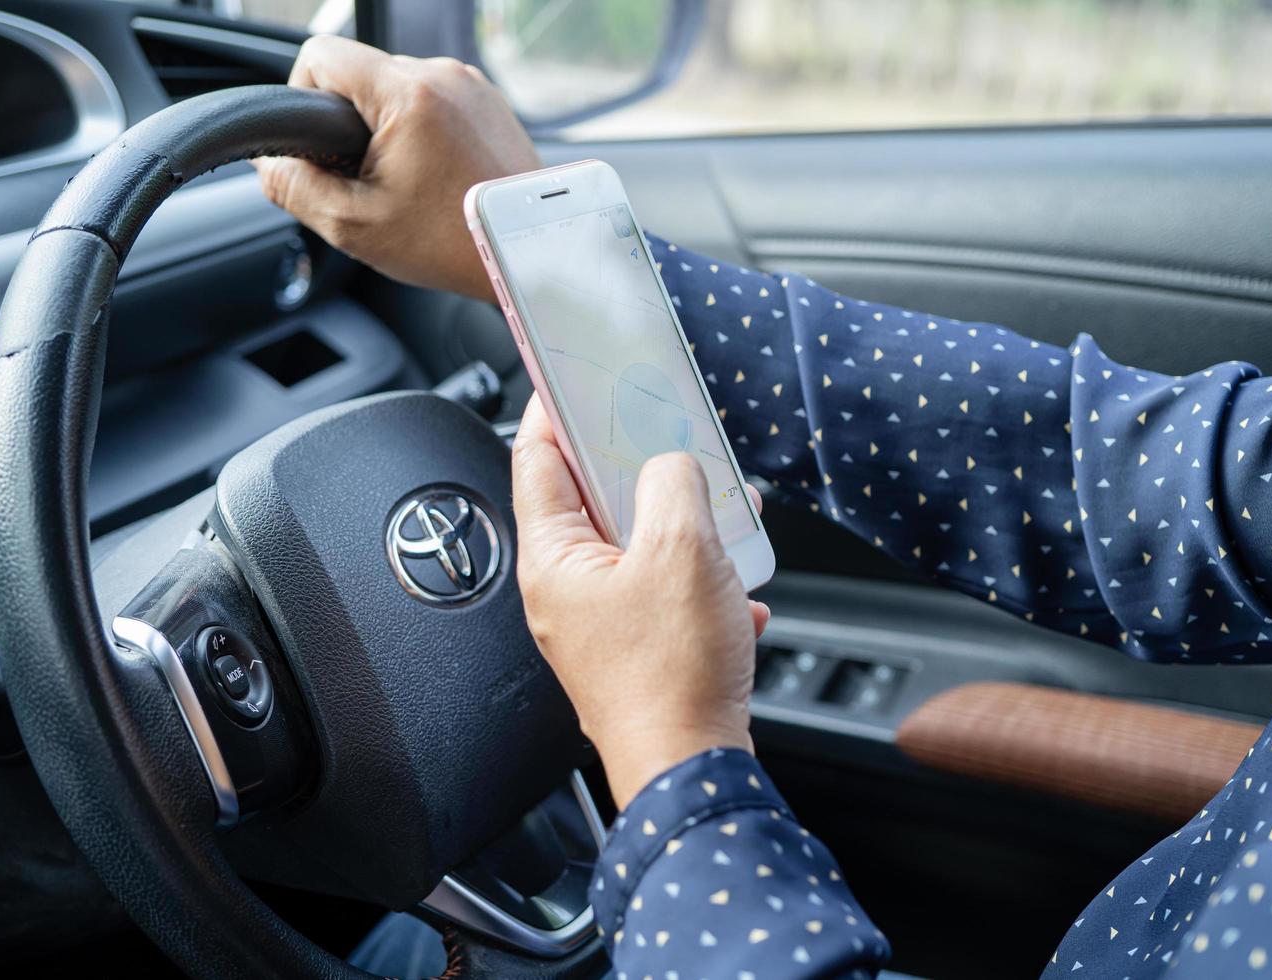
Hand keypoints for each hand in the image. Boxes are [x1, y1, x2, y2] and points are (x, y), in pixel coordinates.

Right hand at [253, 36, 539, 300]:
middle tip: (366, 180)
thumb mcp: (355, 225)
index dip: (302, 97)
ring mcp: (471, 86)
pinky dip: (420, 133)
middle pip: (361, 72)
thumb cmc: (454, 244)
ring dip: (386, 129)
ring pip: (397, 88)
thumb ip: (294, 186)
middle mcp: (443, 75)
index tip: (318, 147)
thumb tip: (267, 162)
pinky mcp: (489, 103)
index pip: (321, 55)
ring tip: (406, 184)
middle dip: (348, 123)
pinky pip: (433, 102)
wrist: (529, 253)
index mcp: (408, 93)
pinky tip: (433, 179)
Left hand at [512, 395, 770, 808]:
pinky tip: (736, 593)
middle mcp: (563, 591)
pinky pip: (662, 591)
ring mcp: (596, 623)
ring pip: (635, 546)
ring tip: (721, 520)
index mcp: (553, 558)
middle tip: (667, 441)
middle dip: (637, 469)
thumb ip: (671, 483)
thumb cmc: (673, 674)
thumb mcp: (683, 549)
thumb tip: (670, 465)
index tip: (570, 378)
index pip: (535, 460)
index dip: (553, 411)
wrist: (694, 766)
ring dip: (682, 526)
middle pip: (590, 501)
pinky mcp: (632, 649)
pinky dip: (699, 580)